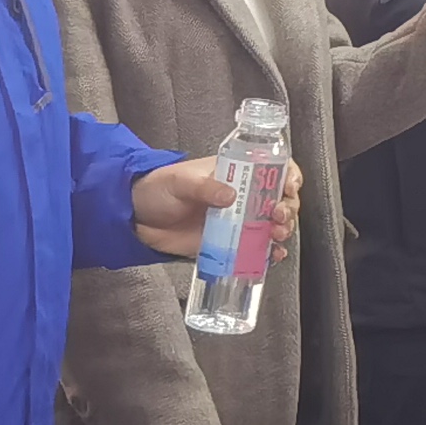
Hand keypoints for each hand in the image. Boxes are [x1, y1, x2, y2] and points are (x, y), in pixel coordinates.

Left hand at [131, 154, 294, 254]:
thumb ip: (205, 187)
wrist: (136, 218)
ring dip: (281, 230)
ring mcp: (236, 221)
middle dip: (287, 208)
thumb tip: (230, 195)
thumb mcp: (180, 182)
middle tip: (278, 215)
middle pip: (278, 199)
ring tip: (277, 236)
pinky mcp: (228, 244)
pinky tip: (272, 256)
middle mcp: (242, 197)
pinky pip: (254, 249)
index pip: (272, 168)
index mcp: (235, 173)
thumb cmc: (157, 189)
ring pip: (272, 225)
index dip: (287, 175)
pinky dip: (267, 254)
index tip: (289, 186)